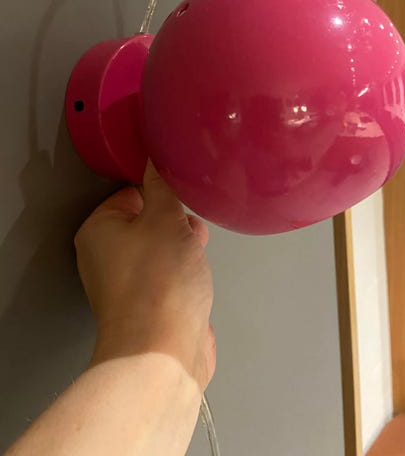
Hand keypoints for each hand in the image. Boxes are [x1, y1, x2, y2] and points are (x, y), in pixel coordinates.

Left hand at [74, 161, 215, 391]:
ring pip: (160, 250)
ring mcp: (125, 285)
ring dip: (183, 247)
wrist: (164, 352)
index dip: (159, 190)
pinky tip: (199, 278)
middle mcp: (105, 257)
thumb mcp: (164, 218)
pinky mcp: (147, 307)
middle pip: (146, 222)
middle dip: (174, 221)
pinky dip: (184, 273)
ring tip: (198, 252)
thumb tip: (156, 159)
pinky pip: (167, 277)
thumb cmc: (159, 281)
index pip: (130, 192)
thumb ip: (162, 184)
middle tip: (192, 225)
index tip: (181, 194)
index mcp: (98, 231)